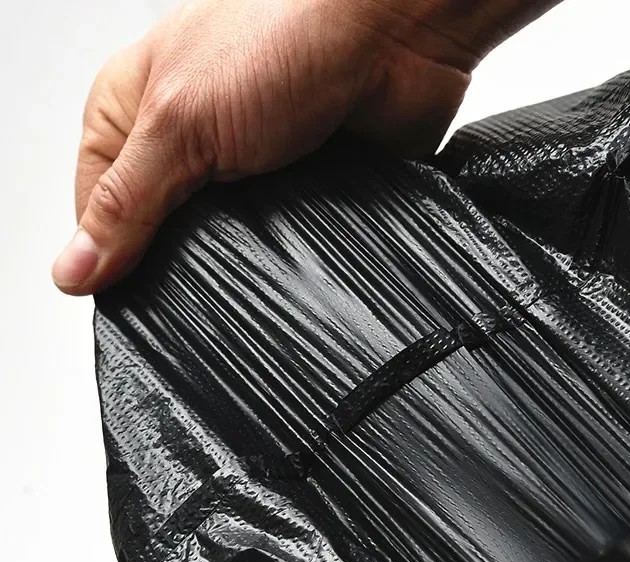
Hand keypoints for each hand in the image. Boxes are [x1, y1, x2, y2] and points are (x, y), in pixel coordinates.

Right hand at [52, 0, 555, 294]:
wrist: (391, 38)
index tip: (119, 293)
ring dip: (230, 254)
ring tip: (240, 257)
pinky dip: (273, 253)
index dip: (103, 254)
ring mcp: (239, 162)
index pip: (94, 206)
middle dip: (171, 256)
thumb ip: (128, 202)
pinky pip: (269, 240)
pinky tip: (278, 254)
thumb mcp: (180, 124)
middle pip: (155, 228)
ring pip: (216, 240)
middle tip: (190, 275)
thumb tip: (73, 267)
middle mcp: (183, 134)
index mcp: (131, 107)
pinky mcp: (288, 187)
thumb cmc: (289, 37)